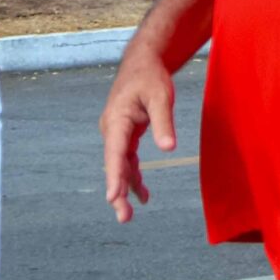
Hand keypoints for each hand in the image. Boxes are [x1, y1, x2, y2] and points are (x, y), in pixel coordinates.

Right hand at [99, 45, 176, 222]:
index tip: (113, 197)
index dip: (114, 176)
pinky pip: (126, 160)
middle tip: (124, 217)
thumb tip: (168, 148)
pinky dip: (132, 176)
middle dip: (117, 191)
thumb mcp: (161, 97)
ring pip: (119, 165)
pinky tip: (142, 194)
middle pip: (113, 164)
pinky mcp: (125, 134)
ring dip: (124, 189)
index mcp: (116, 119)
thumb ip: (163, 122)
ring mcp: (116, 132)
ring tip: (130, 214)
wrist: (142, 62)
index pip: (115, 152)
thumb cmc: (150, 77)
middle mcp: (111, 128)